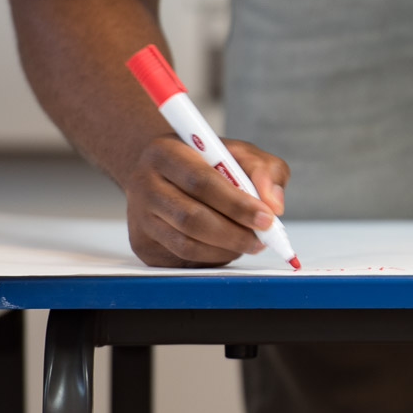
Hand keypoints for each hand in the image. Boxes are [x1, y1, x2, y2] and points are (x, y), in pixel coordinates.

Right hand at [123, 133, 289, 266]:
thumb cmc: (205, 161)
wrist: (163, 172)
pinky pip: (182, 259)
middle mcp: (145, 184)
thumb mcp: (239, 152)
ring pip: (186, 244)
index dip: (237, 204)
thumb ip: (264, 170)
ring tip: (247, 242)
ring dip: (225, 249)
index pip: (201, 181)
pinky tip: (225, 246)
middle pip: (191, 218)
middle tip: (261, 238)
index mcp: (165, 152)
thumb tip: (273, 204)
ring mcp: (140, 217)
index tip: (266, 217)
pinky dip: (212, 257)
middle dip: (234, 233)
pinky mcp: (143, 244)